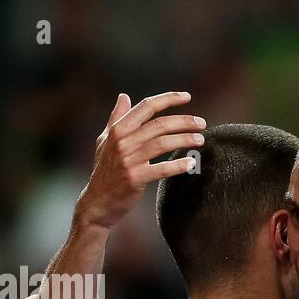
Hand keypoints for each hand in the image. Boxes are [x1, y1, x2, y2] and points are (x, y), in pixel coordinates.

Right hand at [76, 92, 205, 230]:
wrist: (97, 202)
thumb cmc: (104, 170)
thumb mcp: (106, 140)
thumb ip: (116, 118)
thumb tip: (123, 96)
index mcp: (118, 129)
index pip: (147, 107)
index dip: (168, 99)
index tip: (187, 97)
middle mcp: (123, 141)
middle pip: (159, 124)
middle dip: (184, 121)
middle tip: (202, 123)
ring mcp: (128, 159)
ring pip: (162, 143)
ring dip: (185, 139)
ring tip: (201, 140)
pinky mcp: (135, 178)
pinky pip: (161, 169)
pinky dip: (178, 165)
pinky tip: (191, 163)